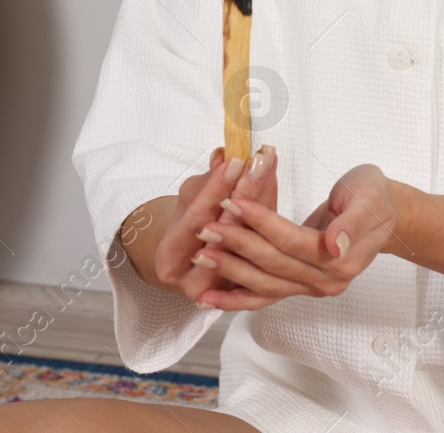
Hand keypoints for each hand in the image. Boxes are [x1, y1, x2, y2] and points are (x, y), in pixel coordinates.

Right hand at [155, 144, 277, 302]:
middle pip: (227, 233)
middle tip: (259, 160)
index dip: (217, 188)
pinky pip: (263, 244)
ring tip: (269, 166)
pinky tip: (273, 185)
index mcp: (171, 258)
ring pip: (250, 241)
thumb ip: (207, 181)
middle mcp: (194, 279)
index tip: (234, 160)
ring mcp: (225, 289)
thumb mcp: (190, 200)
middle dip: (246, 191)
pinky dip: (269, 213)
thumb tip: (225, 155)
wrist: (191, 255)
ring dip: (262, 199)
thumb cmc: (189, 224)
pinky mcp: (247, 288)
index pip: (196, 219)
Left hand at [193, 163, 410, 310]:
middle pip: (273, 265)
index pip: (292, 242)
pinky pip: (265, 296)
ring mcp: (313, 287)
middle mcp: (327, 282)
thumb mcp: (369, 198)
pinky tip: (210, 297)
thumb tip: (334, 246)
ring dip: (231, 270)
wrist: (385, 214)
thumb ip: (351, 223)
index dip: (261, 222)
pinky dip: (237, 298)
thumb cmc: (375, 197)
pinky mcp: (300, 285)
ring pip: (264, 284)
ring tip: (201, 253)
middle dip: (237, 245)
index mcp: (343, 260)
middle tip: (205, 228)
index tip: (232, 201)